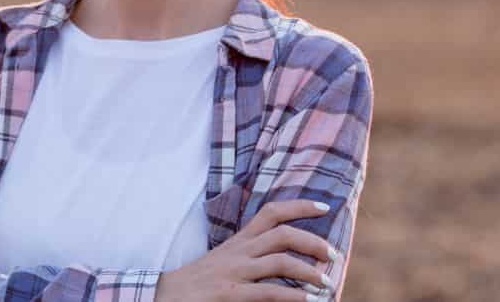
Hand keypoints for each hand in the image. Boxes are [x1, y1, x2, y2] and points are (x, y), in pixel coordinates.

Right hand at [155, 198, 338, 301]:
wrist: (165, 296)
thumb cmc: (199, 282)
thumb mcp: (225, 260)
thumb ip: (251, 256)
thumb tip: (285, 258)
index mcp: (239, 241)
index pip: (271, 212)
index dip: (299, 206)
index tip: (324, 207)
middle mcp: (239, 252)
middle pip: (282, 234)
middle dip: (314, 242)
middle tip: (334, 256)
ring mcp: (234, 272)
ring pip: (280, 262)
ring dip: (310, 272)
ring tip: (326, 284)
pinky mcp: (230, 294)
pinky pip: (268, 291)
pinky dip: (293, 296)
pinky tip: (308, 301)